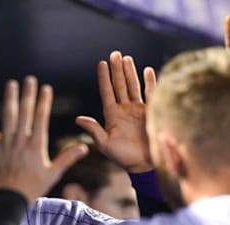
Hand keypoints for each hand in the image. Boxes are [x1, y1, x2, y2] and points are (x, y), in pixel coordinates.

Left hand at [0, 76, 86, 202]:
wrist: (9, 201)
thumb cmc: (33, 188)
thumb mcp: (53, 174)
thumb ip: (67, 158)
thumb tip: (85, 147)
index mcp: (36, 145)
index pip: (41, 118)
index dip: (43, 102)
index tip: (46, 88)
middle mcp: (20, 141)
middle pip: (25, 112)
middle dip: (28, 94)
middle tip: (30, 79)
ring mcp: (5, 144)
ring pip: (8, 117)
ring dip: (10, 99)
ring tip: (11, 84)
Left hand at [76, 51, 154, 172]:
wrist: (143, 165)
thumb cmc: (122, 157)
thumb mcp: (105, 144)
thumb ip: (93, 130)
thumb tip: (78, 119)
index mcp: (112, 115)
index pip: (107, 92)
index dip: (104, 78)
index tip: (101, 63)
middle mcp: (124, 109)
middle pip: (119, 85)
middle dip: (117, 70)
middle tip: (114, 54)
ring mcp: (138, 110)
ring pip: (133, 86)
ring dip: (130, 72)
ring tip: (126, 58)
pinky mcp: (151, 112)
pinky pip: (151, 94)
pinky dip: (150, 82)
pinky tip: (148, 70)